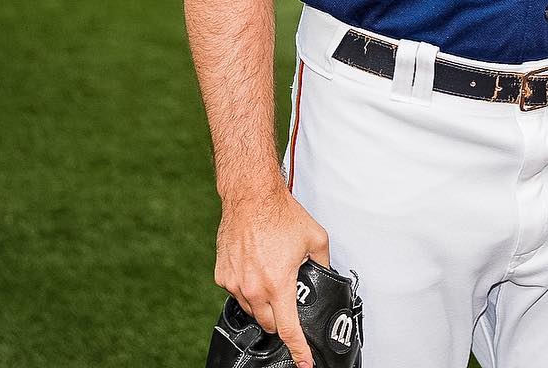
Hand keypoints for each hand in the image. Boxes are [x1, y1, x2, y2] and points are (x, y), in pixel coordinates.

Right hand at [215, 179, 330, 367]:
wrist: (251, 196)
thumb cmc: (281, 214)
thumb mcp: (315, 238)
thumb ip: (322, 262)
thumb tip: (325, 275)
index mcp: (278, 284)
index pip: (289, 329)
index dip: (298, 349)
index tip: (304, 363)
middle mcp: (254, 289)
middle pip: (269, 322)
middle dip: (281, 318)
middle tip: (289, 299)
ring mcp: (235, 284)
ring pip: (252, 309)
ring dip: (264, 302)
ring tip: (272, 274)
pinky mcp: (223, 276)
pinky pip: (237, 293)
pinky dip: (248, 288)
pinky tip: (256, 267)